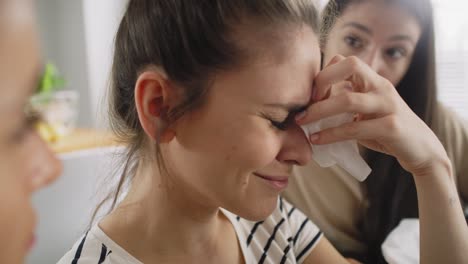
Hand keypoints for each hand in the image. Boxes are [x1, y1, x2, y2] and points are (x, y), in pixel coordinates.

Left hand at [296, 55, 449, 175]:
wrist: (421, 150)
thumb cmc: (385, 130)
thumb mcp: (365, 112)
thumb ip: (345, 103)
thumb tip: (309, 105)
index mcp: (374, 81)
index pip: (346, 60)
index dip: (325, 73)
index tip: (310, 94)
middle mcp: (382, 87)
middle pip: (351, 65)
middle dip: (323, 80)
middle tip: (306, 103)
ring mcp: (389, 105)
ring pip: (349, 99)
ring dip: (320, 111)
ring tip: (302, 122)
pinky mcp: (392, 127)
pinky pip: (355, 128)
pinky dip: (332, 134)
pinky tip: (317, 140)